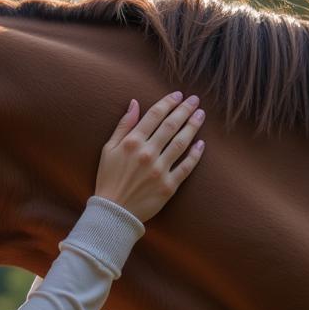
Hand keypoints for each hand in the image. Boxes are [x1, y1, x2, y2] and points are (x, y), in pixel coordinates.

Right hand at [94, 90, 205, 222]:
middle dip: (185, 110)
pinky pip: (186, 167)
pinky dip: (195, 155)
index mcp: (132, 143)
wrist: (113, 213)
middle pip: (171, 125)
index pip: (155, 115)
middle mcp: (147, 154)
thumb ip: (123, 126)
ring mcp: (159, 170)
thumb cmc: (108, 180)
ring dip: (193, 126)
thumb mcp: (108, 150)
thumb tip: (134, 103)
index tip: (178, 95)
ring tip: (200, 115)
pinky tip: (201, 144)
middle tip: (195, 100)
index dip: (168, 102)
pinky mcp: (168, 186)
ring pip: (181, 143)